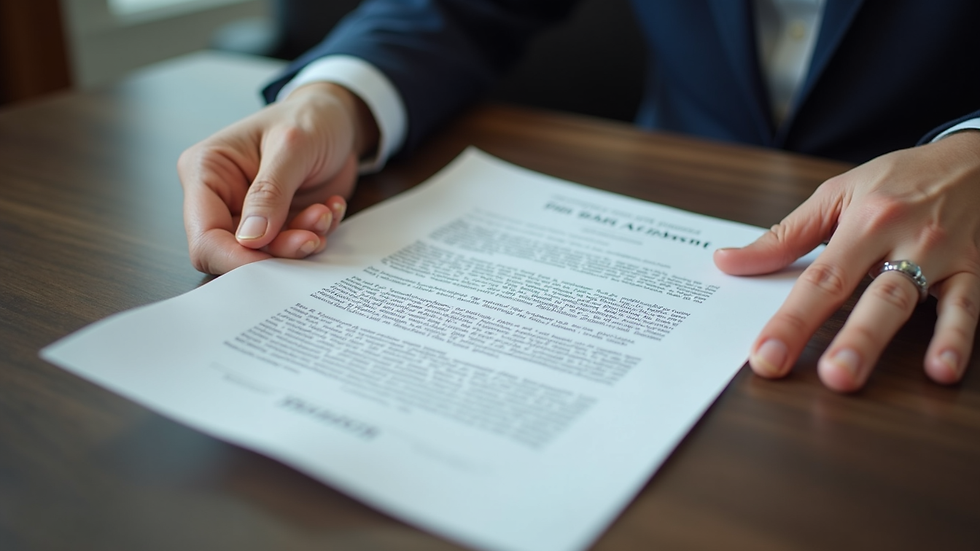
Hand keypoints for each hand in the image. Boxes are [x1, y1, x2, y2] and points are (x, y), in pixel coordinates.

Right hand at [178, 82, 378, 274]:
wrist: (338, 119)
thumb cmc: (309, 118)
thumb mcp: (293, 146)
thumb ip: (270, 192)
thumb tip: (250, 240)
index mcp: (207, 171)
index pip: (204, 234)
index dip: (234, 259)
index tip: (271, 269)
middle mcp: (223, 197)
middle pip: (235, 252)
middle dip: (277, 251)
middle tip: (311, 236)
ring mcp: (251, 214)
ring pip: (268, 255)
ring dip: (302, 241)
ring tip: (324, 213)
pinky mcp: (280, 224)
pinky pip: (294, 249)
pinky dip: (317, 235)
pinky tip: (329, 207)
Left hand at [714, 131, 979, 391]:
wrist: (976, 159)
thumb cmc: (900, 180)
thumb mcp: (838, 194)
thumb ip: (784, 236)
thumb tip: (727, 262)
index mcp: (863, 221)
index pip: (819, 279)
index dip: (792, 321)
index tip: (766, 356)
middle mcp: (902, 238)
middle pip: (864, 294)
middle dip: (841, 337)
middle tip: (821, 376)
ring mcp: (940, 257)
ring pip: (908, 301)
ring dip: (881, 340)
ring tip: (856, 374)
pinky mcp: (974, 270)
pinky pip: (967, 307)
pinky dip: (957, 338)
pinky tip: (943, 369)